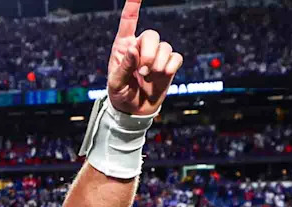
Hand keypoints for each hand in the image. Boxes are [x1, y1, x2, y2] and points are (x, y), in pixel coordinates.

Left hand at [107, 0, 183, 115]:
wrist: (134, 111)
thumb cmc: (120, 95)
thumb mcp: (115, 84)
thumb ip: (124, 67)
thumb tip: (134, 50)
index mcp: (123, 47)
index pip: (128, 21)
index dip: (133, 5)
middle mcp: (141, 47)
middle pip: (152, 34)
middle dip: (149, 52)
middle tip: (143, 70)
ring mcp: (156, 56)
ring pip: (165, 46)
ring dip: (158, 62)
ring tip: (149, 76)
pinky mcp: (168, 66)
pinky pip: (176, 57)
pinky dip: (171, 65)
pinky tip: (163, 74)